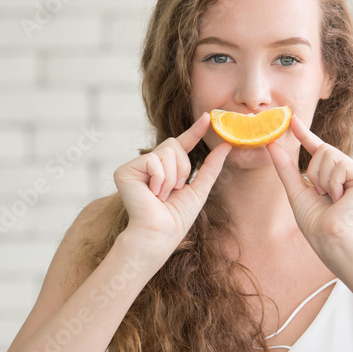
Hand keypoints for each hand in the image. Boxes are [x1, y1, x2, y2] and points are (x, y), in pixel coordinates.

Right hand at [114, 112, 231, 250]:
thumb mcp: (200, 189)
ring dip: (171, 177)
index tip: (208, 117)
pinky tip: (152, 193)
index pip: (182, 144)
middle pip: (173, 144)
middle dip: (182, 167)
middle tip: (174, 190)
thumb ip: (212, 166)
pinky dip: (159, 179)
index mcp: (166, 169)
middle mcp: (149, 165)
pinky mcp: (124, 171)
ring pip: (165, 151)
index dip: (194, 131)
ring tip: (161, 195)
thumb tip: (227, 144)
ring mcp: (135, 167)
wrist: (159, 234)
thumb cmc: (176, 218)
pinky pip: (153, 160)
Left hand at [266, 114, 352, 252]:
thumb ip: (285, 167)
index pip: (318, 149)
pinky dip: (333, 183)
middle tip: (321, 194)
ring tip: (331, 198)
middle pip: (324, 150)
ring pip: (331, 155)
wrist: (330, 240)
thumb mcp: (295, 189)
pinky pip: (340, 165)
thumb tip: (271, 144)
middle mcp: (350, 171)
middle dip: (315, 172)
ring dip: (322, 179)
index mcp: (335, 174)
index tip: (292, 119)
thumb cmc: (315, 222)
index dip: (305, 134)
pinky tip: (340, 199)